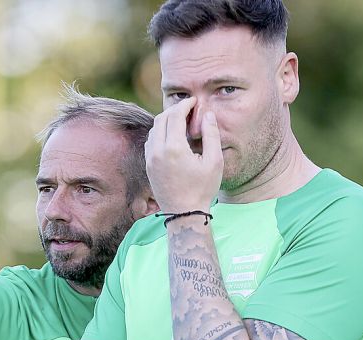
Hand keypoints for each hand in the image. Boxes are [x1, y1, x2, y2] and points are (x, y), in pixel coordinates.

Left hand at [144, 97, 222, 212]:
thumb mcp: (214, 161)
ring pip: (154, 129)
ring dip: (166, 120)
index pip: (175, 116)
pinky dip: (160, 132)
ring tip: (182, 120)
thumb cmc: (202, 189)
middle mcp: (157, 151)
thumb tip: (207, 114)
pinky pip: (151, 141)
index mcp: (174, 148)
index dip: (185, 105)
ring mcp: (150, 159)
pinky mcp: (148, 165)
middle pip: (161, 119)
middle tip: (189, 108)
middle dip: (175, 110)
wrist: (184, 213)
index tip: (194, 101)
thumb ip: (211, 135)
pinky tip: (173, 135)